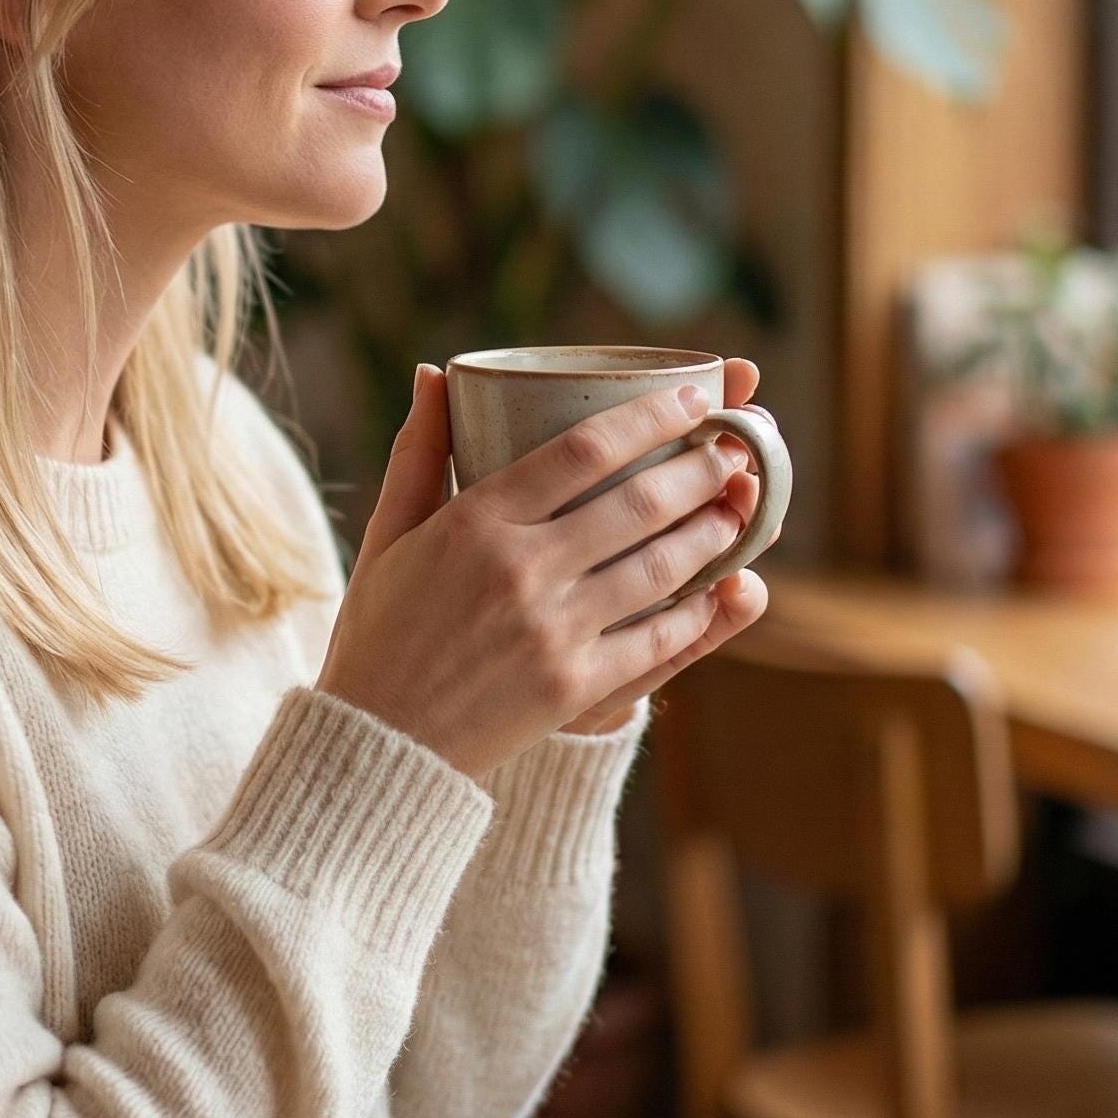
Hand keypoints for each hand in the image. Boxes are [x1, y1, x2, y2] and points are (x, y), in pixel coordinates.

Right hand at [315, 360, 784, 779]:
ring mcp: (552, 631)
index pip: (583, 449)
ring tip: (742, 507)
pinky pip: (658, 640)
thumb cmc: (379, 630)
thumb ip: (419, 450)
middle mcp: (520, 570)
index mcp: (474, 521)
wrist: (375, 744)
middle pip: (638, 503)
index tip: (693, 397)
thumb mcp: (388, 533)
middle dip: (701, 469)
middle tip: (737, 447)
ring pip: (660, 567)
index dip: (650, 417)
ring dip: (713, 532)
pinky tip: (727, 588)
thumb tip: (435, 372)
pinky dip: (701, 611)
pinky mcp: (575, 687)